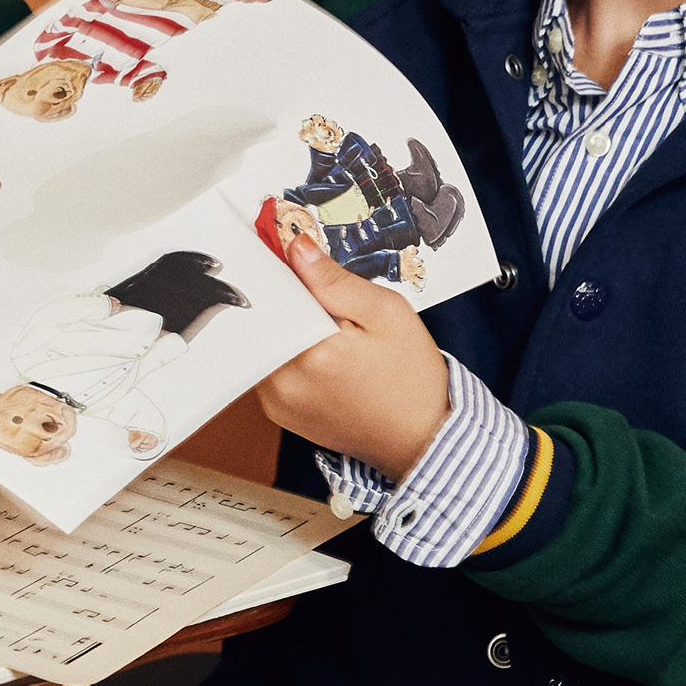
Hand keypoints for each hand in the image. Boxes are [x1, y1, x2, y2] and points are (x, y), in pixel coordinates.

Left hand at [258, 241, 449, 477]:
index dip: (279, 267)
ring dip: (288, 327)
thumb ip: (335, 281)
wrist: (420, 438)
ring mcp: (277, 402)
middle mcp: (283, 384)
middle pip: (264, 319)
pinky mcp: (279, 413)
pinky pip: (270, 367)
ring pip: (266, 342)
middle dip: (286, 298)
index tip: (285, 247)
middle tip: (321, 294)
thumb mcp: (387, 313)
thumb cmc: (411, 381)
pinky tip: (323, 353)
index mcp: (310, 355)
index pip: (271, 294)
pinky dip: (290, 352)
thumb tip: (296, 248)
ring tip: (330, 330)